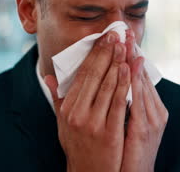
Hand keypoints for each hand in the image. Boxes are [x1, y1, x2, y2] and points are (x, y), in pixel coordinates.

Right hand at [45, 31, 130, 171]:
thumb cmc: (77, 145)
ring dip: (118, 62)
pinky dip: (125, 84)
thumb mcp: (62, 122)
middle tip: (117, 34)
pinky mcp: (109, 133)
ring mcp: (93, 123)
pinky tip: (130, 69)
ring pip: (108, 86)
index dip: (94, 54)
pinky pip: (119, 103)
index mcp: (68, 108)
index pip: (83, 74)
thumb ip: (58, 98)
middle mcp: (78, 114)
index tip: (104, 37)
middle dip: (107, 52)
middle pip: (95, 75)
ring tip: (126, 45)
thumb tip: (49, 77)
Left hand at [120, 31, 167, 171]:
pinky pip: (139, 101)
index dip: (131, 55)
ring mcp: (152, 119)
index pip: (140, 76)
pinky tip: (131, 68)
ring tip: (128, 40)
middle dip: (133, 52)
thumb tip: (115, 83)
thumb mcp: (128, 123)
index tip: (123, 36)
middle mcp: (155, 111)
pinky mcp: (146, 129)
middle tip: (126, 30)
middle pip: (143, 76)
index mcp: (150, 108)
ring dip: (134, 60)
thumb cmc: (127, 150)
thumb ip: (123, 102)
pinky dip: (135, 82)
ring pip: (142, 84)